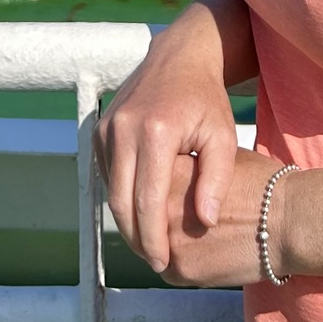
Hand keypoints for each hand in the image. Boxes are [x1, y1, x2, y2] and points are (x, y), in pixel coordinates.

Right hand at [94, 12, 240, 272]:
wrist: (178, 57)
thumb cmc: (206, 99)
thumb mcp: (223, 137)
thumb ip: (216, 180)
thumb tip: (204, 222)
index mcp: (155, 131)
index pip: (147, 200)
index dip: (152, 238)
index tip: (163, 263)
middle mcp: (123, 128)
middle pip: (120, 201)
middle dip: (136, 237)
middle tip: (155, 261)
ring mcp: (106, 127)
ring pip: (109, 190)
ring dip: (126, 221)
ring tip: (149, 243)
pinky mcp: (99, 129)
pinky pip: (106, 174)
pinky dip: (119, 198)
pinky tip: (140, 214)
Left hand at [159, 148, 285, 287]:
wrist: (286, 221)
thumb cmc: (260, 184)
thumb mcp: (220, 161)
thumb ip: (191, 170)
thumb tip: (174, 172)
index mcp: (171, 172)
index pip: (146, 181)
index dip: (154, 186)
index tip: (162, 188)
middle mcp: (162, 207)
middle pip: (142, 215)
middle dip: (151, 216)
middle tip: (169, 215)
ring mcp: (169, 241)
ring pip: (150, 244)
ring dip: (160, 241)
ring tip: (186, 235)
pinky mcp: (181, 271)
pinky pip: (167, 268)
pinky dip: (176, 262)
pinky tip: (198, 252)